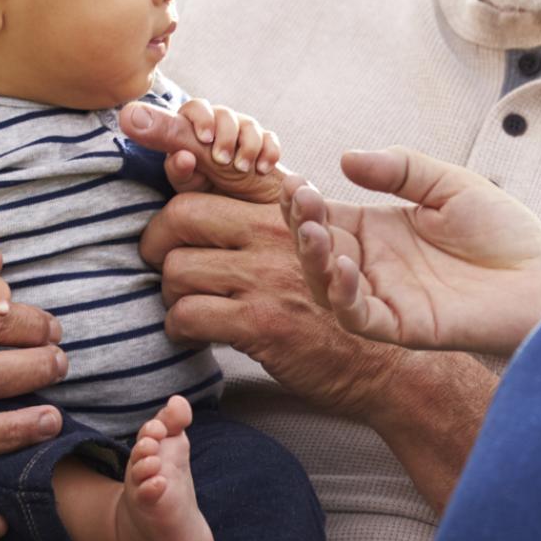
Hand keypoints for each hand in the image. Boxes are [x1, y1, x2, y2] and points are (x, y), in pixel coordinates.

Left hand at [120, 99, 285, 203]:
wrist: (241, 220)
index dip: (201, 118)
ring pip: (249, 124)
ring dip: (247, 145)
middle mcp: (216, 131)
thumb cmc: (205, 196)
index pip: (195, 108)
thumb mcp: (186, 171)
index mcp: (191, 132)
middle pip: (224, 113)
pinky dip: (267, 151)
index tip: (204, 139)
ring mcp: (242, 138)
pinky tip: (261, 168)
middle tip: (223, 161)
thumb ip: (164, 140)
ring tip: (243, 169)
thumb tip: (128, 115)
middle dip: (226, 134)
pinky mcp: (264, 148)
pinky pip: (269, 138)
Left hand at [141, 188, 409, 421]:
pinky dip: (180, 328)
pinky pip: (187, 315)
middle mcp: (277, 234)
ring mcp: (268, 277)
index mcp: (286, 208)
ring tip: (191, 304)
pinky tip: (198, 333)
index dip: (177, 179)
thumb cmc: (339, 303)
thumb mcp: (317, 242)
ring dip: (173, 293)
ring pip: (177, 269)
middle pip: (181, 215)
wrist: (381, 364)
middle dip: (158, 243)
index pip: (214, 177)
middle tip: (163, 263)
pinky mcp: (261, 322)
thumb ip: (274, 212)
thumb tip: (210, 184)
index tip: (162, 193)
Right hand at [282, 146, 540, 354]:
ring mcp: (387, 296)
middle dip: (303, 225)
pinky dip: (343, 295)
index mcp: (381, 229)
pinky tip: (342, 267)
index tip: (292, 180)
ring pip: (328, 285)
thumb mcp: (449, 185)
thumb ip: (401, 170)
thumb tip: (345, 157)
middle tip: (301, 202)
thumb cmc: (503, 231)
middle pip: (318, 248)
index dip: (304, 200)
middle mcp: (375, 264)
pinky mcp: (404, 326)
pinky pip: (360, 316)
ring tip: (314, 231)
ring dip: (313, 259)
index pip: (326, 214)